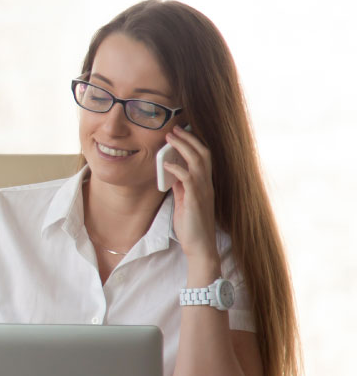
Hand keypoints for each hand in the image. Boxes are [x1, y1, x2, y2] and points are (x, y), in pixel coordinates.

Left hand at [162, 125, 219, 266]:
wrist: (199, 246)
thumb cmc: (191, 224)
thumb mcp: (184, 200)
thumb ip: (180, 186)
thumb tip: (172, 172)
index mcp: (205, 184)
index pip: (203, 157)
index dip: (193, 142)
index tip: (180, 132)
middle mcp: (207, 184)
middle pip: (203, 153)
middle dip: (188, 139)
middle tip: (174, 129)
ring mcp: (203, 191)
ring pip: (197, 161)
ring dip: (183, 147)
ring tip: (170, 138)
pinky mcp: (195, 200)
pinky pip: (188, 178)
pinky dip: (177, 169)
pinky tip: (167, 164)